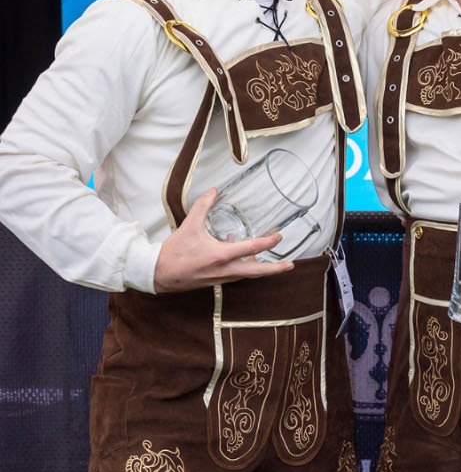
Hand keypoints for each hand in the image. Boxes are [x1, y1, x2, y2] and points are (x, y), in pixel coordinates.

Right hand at [153, 190, 294, 291]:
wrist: (159, 274)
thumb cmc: (174, 252)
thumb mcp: (189, 226)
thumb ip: (202, 207)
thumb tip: (213, 191)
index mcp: (221, 256)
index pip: (251, 248)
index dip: (268, 242)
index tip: (278, 237)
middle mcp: (226, 269)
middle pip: (258, 271)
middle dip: (276, 269)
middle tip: (290, 265)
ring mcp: (222, 277)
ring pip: (248, 274)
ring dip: (262, 268)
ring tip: (271, 259)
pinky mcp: (217, 281)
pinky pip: (237, 274)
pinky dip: (244, 267)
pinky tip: (242, 255)